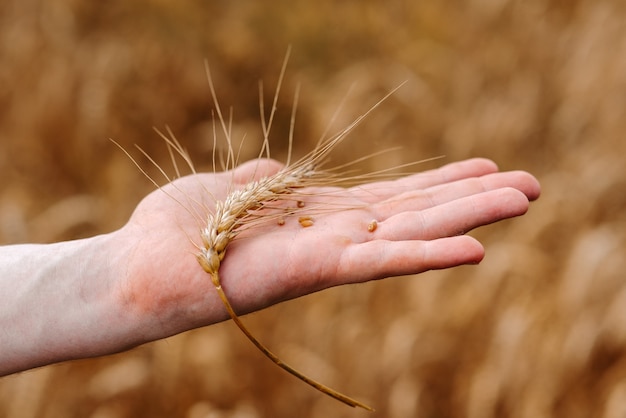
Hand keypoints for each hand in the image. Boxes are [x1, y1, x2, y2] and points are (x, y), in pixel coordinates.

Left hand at [118, 157, 539, 340]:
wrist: (140, 267)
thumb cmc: (176, 229)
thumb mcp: (225, 190)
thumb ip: (258, 184)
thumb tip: (273, 173)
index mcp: (319, 217)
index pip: (393, 199)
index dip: (439, 183)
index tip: (484, 167)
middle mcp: (334, 238)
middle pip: (416, 215)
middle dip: (473, 199)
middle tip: (531, 184)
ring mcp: (328, 257)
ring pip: (411, 235)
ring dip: (469, 220)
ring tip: (525, 200)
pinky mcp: (312, 271)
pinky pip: (377, 263)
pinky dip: (425, 255)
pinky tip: (475, 249)